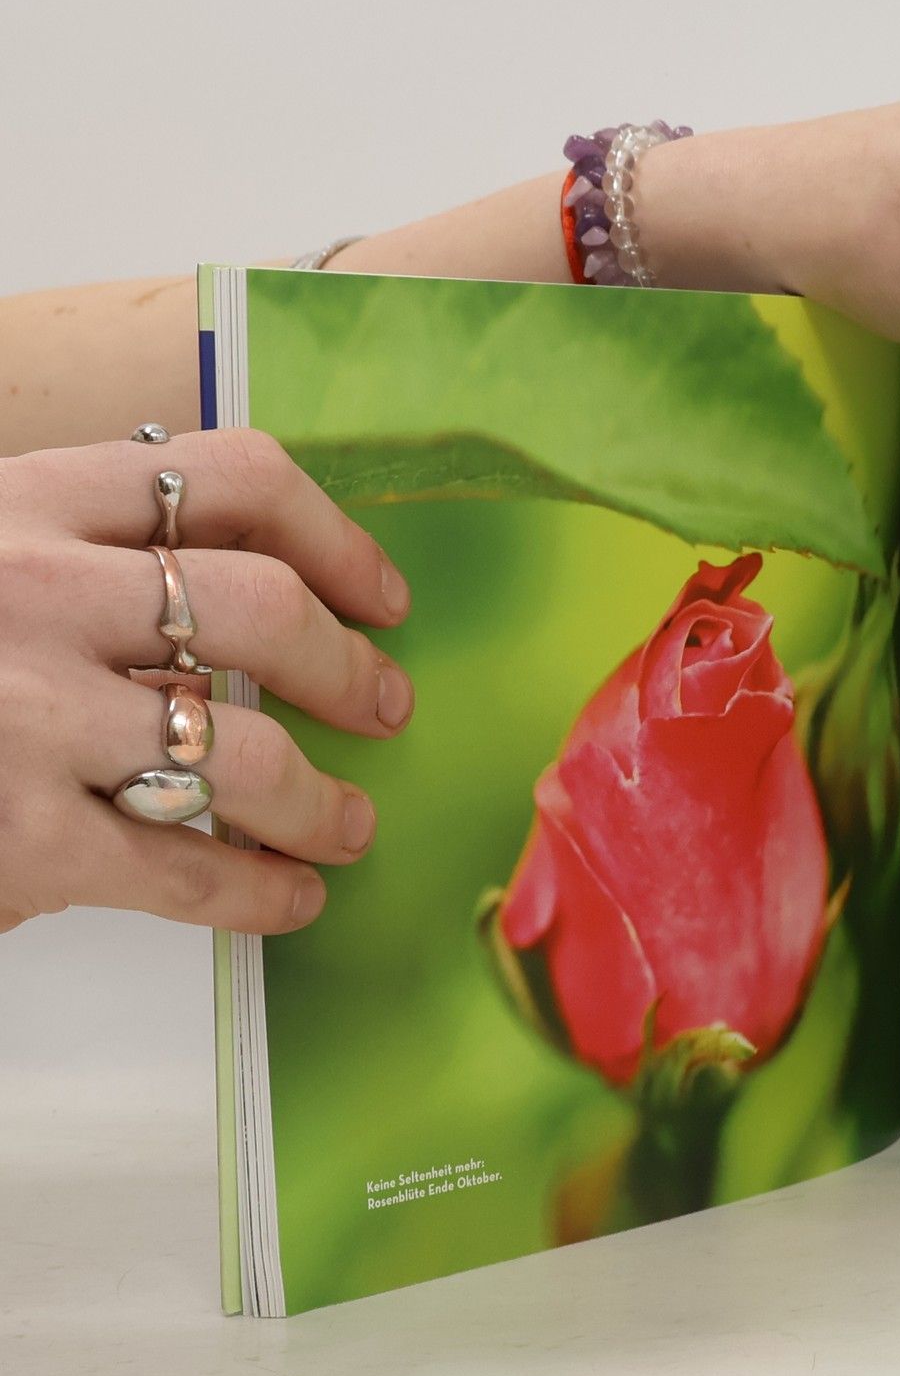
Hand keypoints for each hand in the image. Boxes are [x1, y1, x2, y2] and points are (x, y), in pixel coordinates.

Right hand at [0, 429, 412, 934]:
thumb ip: (80, 552)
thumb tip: (259, 589)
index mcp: (24, 502)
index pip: (233, 478)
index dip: (337, 539)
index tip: (385, 597)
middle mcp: (29, 591)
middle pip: (260, 611)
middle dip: (350, 670)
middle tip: (386, 708)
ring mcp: (23, 714)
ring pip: (243, 751)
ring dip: (322, 800)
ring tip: (348, 823)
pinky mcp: (16, 833)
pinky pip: (183, 868)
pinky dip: (259, 892)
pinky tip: (287, 897)